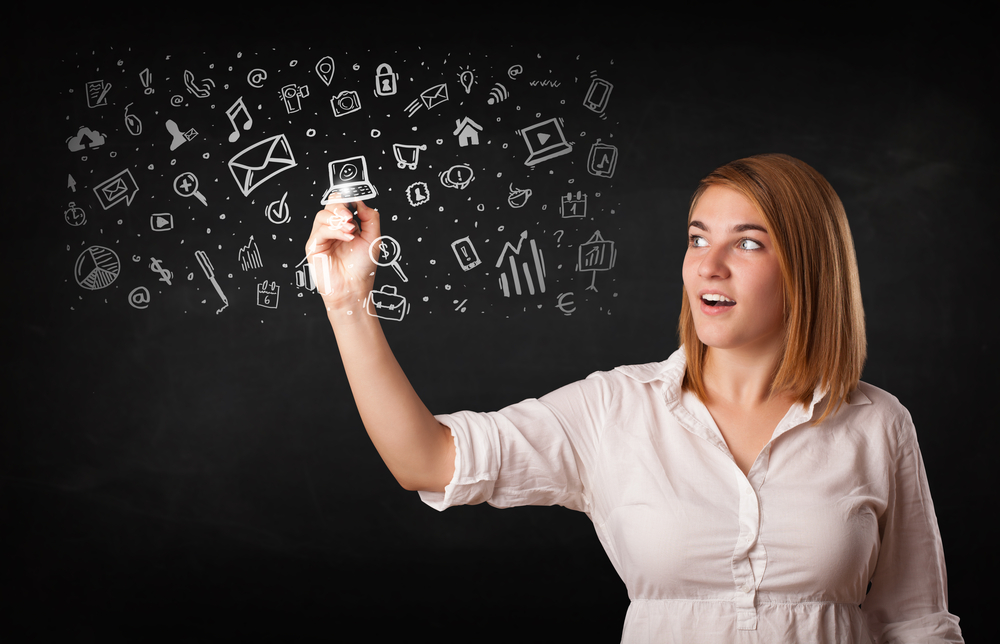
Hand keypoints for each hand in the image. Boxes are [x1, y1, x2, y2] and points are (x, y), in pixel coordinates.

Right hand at [304, 197, 380, 312]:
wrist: (354, 289)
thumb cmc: (363, 268)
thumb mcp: (374, 239)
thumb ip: (370, 218)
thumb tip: (360, 202)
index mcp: (347, 226)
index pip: (342, 203)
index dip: (348, 199)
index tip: (357, 202)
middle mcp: (333, 229)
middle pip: (330, 204)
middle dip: (341, 207)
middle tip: (351, 217)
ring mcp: (322, 237)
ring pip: (323, 215)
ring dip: (338, 219)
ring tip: (350, 230)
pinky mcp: (314, 246)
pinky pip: (320, 230)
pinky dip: (334, 230)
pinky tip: (347, 238)